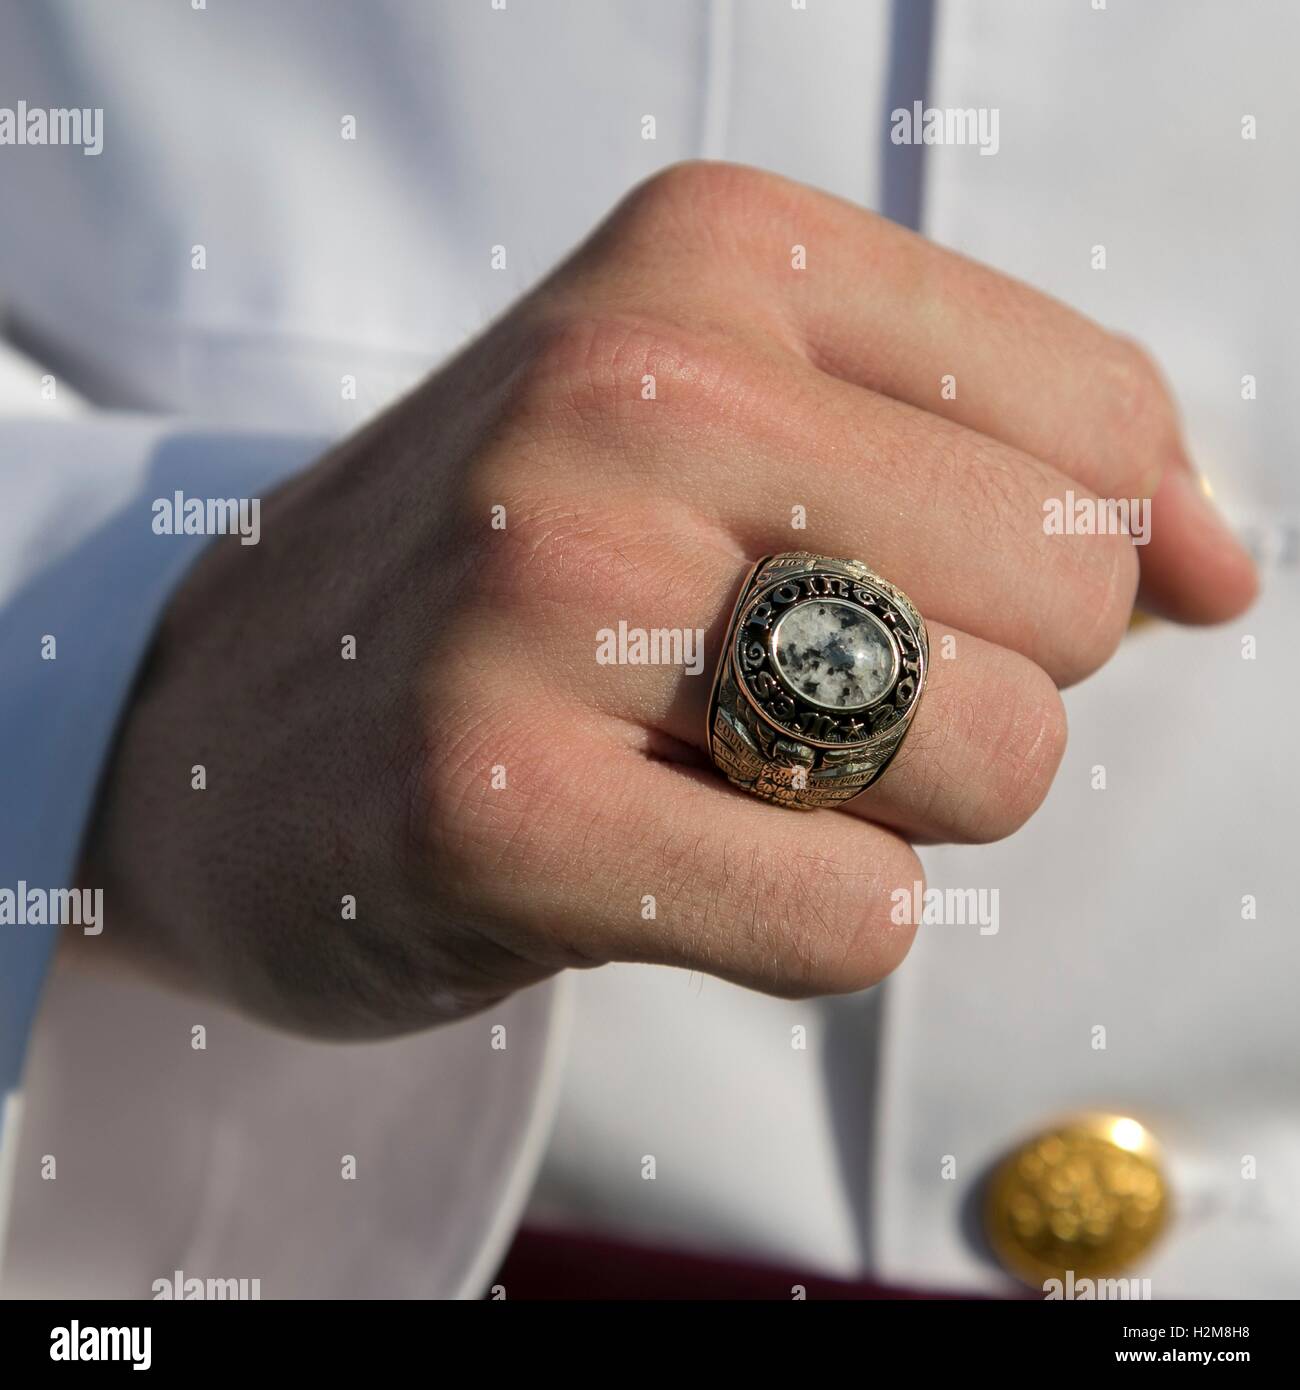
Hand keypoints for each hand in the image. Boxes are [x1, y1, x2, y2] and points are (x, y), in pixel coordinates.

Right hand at [78, 163, 1256, 1035]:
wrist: (224, 722)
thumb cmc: (512, 580)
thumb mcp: (737, 420)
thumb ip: (1014, 457)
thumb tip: (1221, 568)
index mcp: (708, 260)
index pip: (1098, 425)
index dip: (1059, 557)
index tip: (927, 596)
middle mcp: (629, 392)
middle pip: (1070, 601)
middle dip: (970, 688)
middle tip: (785, 695)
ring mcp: (548, 597)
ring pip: (990, 757)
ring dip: (890, 809)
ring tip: (713, 770)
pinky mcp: (496, 809)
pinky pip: (856, 914)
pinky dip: (800, 919)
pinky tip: (657, 861)